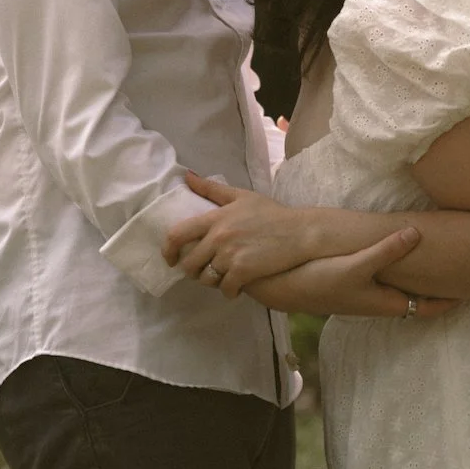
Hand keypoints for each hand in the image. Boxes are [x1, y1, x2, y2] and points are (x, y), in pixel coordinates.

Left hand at [164, 172, 319, 297]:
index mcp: (215, 218)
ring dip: (211, 282)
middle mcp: (218, 237)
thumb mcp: (241, 196)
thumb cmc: (272, 213)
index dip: (169, 251)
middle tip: (204, 272)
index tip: (171, 259)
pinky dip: (229, 292)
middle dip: (193, 272)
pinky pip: (225, 289)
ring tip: (221, 279)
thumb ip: (212, 189)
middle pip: (190, 263)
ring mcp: (230, 255)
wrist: (300, 232)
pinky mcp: (243, 272)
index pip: (177, 235)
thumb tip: (187, 176)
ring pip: (206, 279)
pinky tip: (236, 288)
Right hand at [245, 239, 461, 318]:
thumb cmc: (321, 281)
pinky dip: (402, 268)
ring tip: (440, 258)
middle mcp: (381, 301)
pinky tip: (401, 250)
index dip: (454, 299)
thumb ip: (386, 250)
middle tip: (465, 269)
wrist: (283, 287)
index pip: (430, 307)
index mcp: (387, 303)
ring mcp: (368, 292)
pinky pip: (388, 277)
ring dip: (421, 277)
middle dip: (442, 286)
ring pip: (405, 287)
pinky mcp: (355, 282)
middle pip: (421, 297)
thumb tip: (417, 234)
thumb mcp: (356, 266)